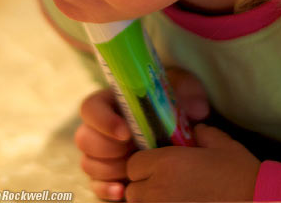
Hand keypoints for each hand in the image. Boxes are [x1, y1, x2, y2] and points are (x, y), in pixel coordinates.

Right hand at [75, 68, 210, 200]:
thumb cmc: (173, 104)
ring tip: (133, 169)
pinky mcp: (106, 174)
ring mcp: (101, 153)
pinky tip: (122, 190)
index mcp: (111, 102)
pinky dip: (106, 189)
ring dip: (110, 169)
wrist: (176, 129)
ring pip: (88, 163)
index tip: (126, 133)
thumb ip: (187, 91)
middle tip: (132, 150)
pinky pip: (95, 185)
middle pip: (84, 138)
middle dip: (107, 148)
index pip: (90, 108)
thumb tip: (196, 109)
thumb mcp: (182, 89)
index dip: (103, 121)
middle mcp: (100, 128)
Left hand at [124, 124, 260, 201]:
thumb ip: (203, 133)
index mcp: (166, 163)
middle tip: (165, 187)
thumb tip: (196, 130)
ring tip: (173, 198)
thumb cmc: (241, 174)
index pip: (133, 165)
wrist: (259, 201)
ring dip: (151, 202)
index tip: (157, 169)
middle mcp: (159, 189)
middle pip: (133, 190)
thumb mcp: (222, 145)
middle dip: (144, 188)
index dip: (143, 167)